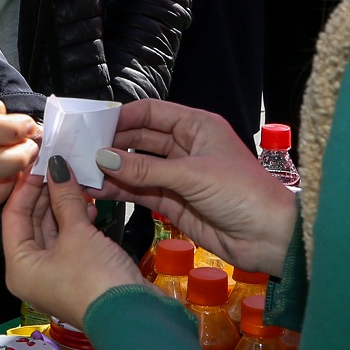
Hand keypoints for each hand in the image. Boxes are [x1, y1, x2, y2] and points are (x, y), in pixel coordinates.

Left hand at [2, 159, 143, 327]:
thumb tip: (57, 167)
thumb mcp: (77, 233)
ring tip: (76, 180)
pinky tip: (91, 206)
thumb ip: (65, 198)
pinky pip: (70, 241)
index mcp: (19, 267)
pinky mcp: (77, 274)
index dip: (26, 186)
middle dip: (46, 193)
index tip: (38, 161)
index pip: (13, 216)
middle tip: (58, 164)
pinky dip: (78, 222)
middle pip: (31, 223)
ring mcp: (55, 275)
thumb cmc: (96, 280)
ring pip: (53, 230)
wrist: (133, 317)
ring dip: (64, 205)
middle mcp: (32, 273)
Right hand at [92, 101, 299, 275]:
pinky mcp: (173, 203)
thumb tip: (102, 157)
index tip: (93, 124)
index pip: (153, 112)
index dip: (124, 116)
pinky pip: (141, 192)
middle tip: (80, 150)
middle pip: (141, 139)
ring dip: (113, 169)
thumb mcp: (192, 174)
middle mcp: (185, 147)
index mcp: (196, 126)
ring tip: (81, 171)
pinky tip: (97, 191)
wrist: (270, 237)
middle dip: (112, 144)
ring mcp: (178, 176)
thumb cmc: (240, 192)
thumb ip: (145, 168)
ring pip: (138, 167)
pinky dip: (120, 191)